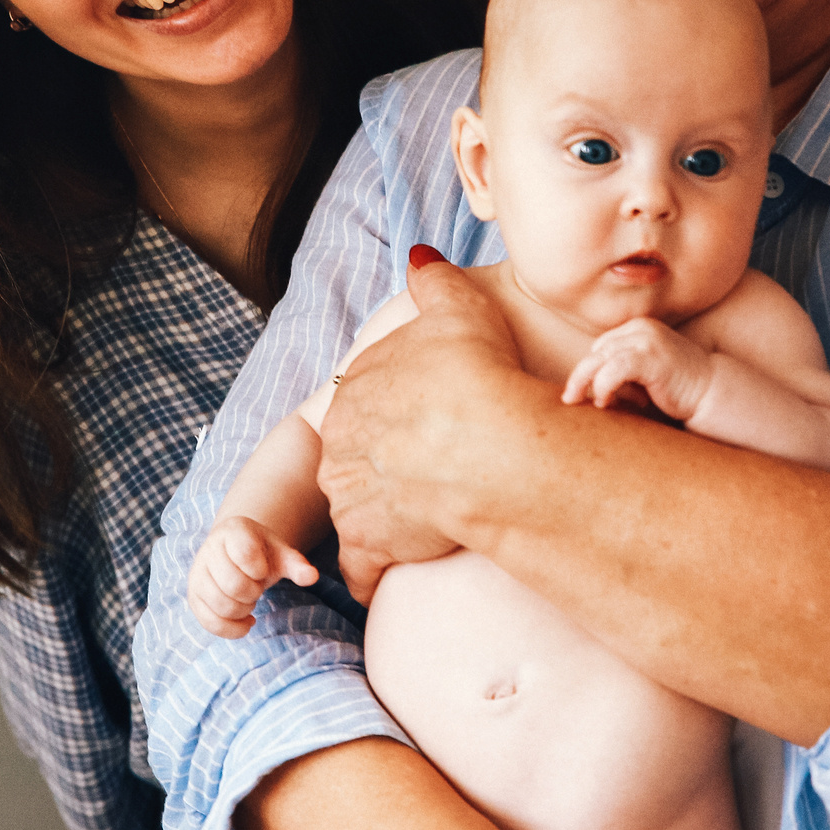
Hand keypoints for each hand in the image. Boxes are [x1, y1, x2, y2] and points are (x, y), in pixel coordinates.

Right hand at [188, 516, 319, 637]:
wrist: (236, 555)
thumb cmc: (262, 554)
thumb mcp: (281, 554)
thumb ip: (296, 564)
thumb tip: (312, 577)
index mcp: (234, 530)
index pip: (246, 555)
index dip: (260, 569)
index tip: (262, 568)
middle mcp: (209, 548)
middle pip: (233, 585)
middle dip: (253, 593)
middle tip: (256, 587)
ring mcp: (197, 573)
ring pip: (221, 605)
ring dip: (243, 609)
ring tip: (249, 600)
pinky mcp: (193, 597)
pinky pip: (210, 623)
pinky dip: (233, 629)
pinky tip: (246, 621)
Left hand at [319, 245, 524, 602]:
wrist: (491, 446)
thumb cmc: (477, 374)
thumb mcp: (457, 309)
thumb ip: (433, 280)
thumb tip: (418, 254)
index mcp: (353, 389)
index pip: (365, 401)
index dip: (396, 412)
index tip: (421, 423)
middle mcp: (338, 443)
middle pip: (353, 455)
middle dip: (377, 465)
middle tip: (420, 474)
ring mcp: (349, 496)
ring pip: (353, 507)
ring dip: (375, 515)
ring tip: (411, 521)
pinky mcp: (369, 543)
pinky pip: (361, 567)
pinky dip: (370, 573)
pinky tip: (387, 574)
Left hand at [562, 317, 710, 420]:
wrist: (710, 392)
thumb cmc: (675, 387)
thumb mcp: (643, 373)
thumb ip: (619, 371)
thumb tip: (584, 386)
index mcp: (639, 327)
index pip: (601, 345)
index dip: (592, 368)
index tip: (589, 392)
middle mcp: (640, 328)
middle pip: (596, 350)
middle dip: (582, 376)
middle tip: (570, 398)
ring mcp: (646, 340)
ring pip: (599, 359)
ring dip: (587, 383)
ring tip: (587, 402)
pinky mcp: (650, 358)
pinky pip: (613, 370)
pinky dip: (603, 386)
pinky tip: (604, 402)